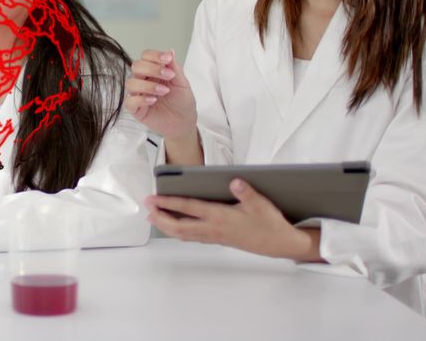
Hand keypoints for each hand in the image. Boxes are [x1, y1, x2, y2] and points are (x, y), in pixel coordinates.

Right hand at [125, 49, 196, 143]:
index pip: (146, 56)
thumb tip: (169, 52)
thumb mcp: (182, 83)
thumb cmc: (182, 102)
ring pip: (131, 82)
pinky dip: (141, 99)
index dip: (154, 56)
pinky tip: (153, 100)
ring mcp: (138, 94)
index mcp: (153, 71)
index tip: (167, 60)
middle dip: (152, 69)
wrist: (184, 122)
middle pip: (136, 66)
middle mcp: (143, 80)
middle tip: (169, 76)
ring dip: (148, 85)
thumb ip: (174, 68)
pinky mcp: (135, 109)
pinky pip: (129, 101)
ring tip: (164, 91)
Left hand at [144, 179, 322, 261]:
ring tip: (153, 216)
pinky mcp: (217, 239)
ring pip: (183, 234)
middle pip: (178, 227)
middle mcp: (213, 229)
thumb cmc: (269, 223)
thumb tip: (234, 181)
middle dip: (160, 218)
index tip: (153, 198)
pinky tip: (173, 225)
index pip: (188, 209)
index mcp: (220, 217)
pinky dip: (178, 231)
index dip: (169, 203)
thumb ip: (246, 192)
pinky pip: (191, 236)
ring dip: (166, 226)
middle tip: (147, 207)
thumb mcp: (260, 204)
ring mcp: (214, 236)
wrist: (278, 244)